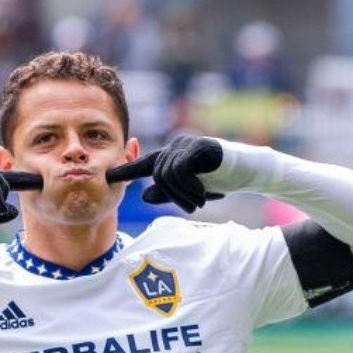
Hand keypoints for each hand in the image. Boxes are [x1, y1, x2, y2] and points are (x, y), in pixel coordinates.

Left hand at [106, 136, 224, 213]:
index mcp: (171, 157)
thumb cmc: (218, 180)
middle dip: (173, 197)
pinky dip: (189, 187)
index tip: (108, 177)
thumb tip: (144, 196)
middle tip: (192, 208)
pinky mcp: (197, 146)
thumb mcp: (189, 191)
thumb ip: (167, 193)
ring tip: (198, 203)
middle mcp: (175, 147)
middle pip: (158, 175)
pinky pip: (180, 169)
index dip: (126, 171)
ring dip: (182, 195)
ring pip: (168, 174)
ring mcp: (186, 144)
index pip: (144, 165)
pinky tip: (202, 194)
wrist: (244, 171)